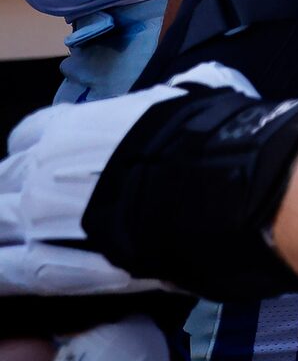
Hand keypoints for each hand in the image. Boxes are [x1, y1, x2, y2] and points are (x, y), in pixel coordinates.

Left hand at [0, 65, 297, 300]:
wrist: (214, 192)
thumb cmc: (207, 139)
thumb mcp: (196, 94)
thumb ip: (181, 92)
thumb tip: (198, 83)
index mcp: (70, 127)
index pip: (29, 135)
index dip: (40, 150)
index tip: (57, 163)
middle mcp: (40, 167)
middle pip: (5, 179)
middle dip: (20, 192)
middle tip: (48, 210)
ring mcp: (34, 215)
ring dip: (10, 229)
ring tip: (33, 242)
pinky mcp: (39, 263)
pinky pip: (3, 270)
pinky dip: (3, 274)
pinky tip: (10, 277)